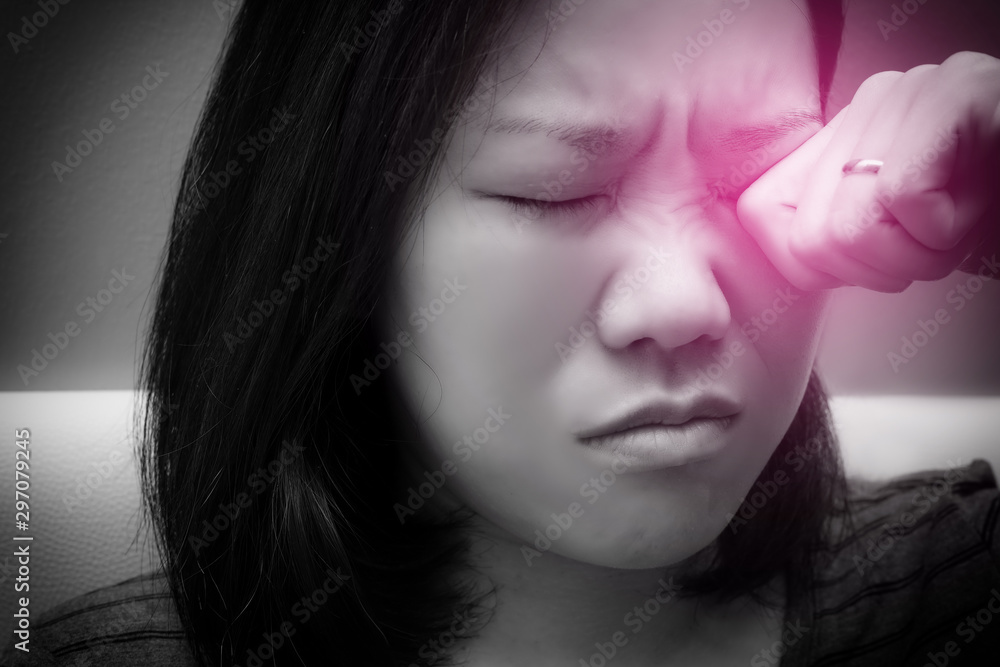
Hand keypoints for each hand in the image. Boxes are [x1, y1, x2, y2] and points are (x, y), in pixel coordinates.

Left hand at [736, 52, 999, 291]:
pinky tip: (973, 208)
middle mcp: (870, 105)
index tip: (864, 265)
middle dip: (878, 269)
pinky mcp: (957, 98)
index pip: (763, 214)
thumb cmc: (988, 199)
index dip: (813, 267)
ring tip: (953, 225)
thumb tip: (794, 260)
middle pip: (812, 239)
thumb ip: (838, 227)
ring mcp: (913, 95)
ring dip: (918, 255)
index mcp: (845, 135)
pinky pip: (906, 200)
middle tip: (926, 245)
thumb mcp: (899, 224)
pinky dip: (947, 231)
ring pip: (853, 229)